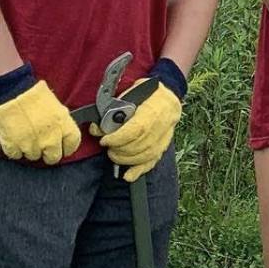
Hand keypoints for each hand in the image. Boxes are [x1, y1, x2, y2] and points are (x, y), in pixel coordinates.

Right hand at [0, 64, 80, 163]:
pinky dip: (15, 150)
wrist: (12, 92)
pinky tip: (15, 139)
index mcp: (63, 126)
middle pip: (53, 157)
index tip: (64, 148)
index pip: (72, 144)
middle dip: (49, 153)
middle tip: (44, 147)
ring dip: (31, 149)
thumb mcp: (57, 107)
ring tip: (27, 136)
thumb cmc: (35, 95)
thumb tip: (63, 133)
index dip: (68, 147)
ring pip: (34, 156)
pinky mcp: (13, 146)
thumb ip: (62, 123)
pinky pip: (16, 155)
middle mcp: (49, 138)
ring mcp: (31, 144)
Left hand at [96, 58, 185, 181]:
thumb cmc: (147, 92)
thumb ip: (116, 107)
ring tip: (114, 155)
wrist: (169, 97)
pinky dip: (140, 170)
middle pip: (140, 145)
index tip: (105, 139)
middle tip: (108, 147)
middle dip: (120, 150)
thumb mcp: (132, 91)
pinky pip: (153, 161)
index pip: (137, 129)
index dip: (118, 138)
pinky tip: (128, 176)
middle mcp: (163, 125)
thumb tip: (99, 126)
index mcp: (155, 108)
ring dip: (126, 160)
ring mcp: (165, 137)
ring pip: (146, 155)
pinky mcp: (164, 146)